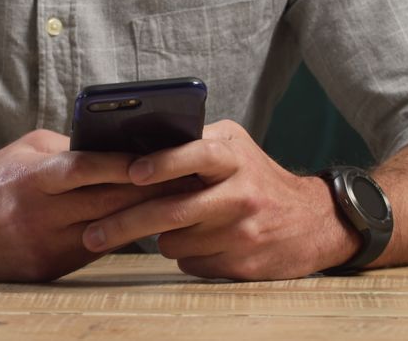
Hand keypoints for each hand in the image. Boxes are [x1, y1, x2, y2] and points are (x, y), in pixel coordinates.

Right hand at [0, 130, 197, 281]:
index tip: (162, 155)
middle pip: (107, 202)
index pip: (86, 167)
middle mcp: (40, 215)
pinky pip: (94, 251)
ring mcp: (45, 247)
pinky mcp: (48, 271)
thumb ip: (68, 149)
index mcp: (33, 179)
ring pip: (108, 231)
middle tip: (190, 177)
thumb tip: (117, 145)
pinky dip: (121, 237)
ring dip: (145, 216)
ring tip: (182, 202)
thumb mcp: (24, 153)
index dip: (124, 163)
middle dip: (150, 189)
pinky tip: (149, 226)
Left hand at [81, 120, 361, 279]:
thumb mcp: (235, 149)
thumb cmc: (258, 179)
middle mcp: (241, 192)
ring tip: (168, 228)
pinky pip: (191, 263)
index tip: (132, 172)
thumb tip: (132, 150)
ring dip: (161, 238)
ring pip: (174, 242)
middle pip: (172, 209)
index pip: (196, 154)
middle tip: (93, 235)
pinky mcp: (243, 263)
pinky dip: (185, 255)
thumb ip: (194, 145)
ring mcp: (243, 230)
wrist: (314, 222)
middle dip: (125, 223)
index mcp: (234, 156)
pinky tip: (201, 244)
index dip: (163, 163)